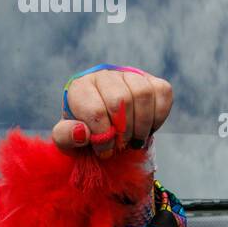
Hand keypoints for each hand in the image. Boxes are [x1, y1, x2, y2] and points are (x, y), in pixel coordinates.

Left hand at [52, 67, 172, 157]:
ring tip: (134, 140)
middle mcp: (104, 75)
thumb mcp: (65, 141)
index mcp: (80, 88)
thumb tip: (82, 132)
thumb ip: (65, 137)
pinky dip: (158, 116)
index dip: (103, 137)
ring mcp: (128, 74)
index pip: (96, 111)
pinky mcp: (150, 79)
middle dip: (123, 132)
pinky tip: (148, 129)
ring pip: (143, 94)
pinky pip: (162, 92)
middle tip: (121, 146)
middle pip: (121, 101)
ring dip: (141, 125)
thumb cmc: (82, 135)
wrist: (101, 130)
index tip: (104, 151)